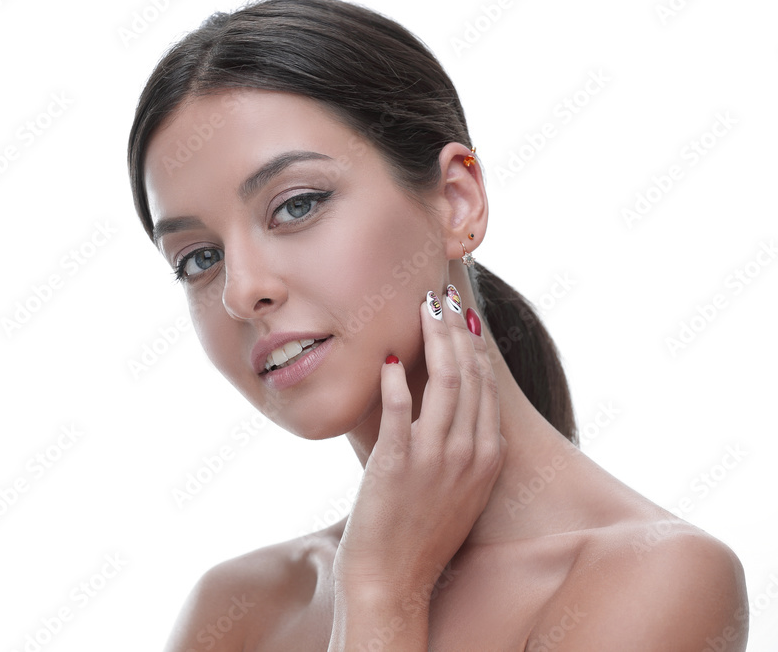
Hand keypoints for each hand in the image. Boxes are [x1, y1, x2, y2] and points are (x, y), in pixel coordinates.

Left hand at [333, 290, 506, 595]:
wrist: (393, 582)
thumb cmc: (420, 535)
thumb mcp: (459, 490)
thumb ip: (462, 448)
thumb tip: (452, 407)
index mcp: (488, 457)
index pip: (487, 385)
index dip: (473, 345)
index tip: (461, 316)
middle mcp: (470, 454)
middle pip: (470, 374)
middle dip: (455, 329)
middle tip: (440, 296)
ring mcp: (436, 459)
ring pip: (446, 382)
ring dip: (434, 338)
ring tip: (421, 309)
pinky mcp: (398, 465)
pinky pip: (401, 410)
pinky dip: (397, 379)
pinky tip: (390, 355)